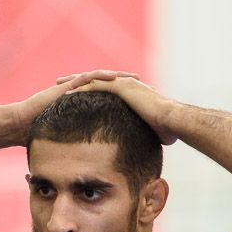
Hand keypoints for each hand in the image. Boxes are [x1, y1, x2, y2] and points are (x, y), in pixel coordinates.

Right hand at [9, 70, 139, 144]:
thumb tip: (98, 172)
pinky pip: (85, 79)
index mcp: (86, 108)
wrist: (19, 126)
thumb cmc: (42, 137)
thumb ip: (84, 151)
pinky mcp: (66, 87)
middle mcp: (83, 96)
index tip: (148, 106)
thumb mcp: (70, 145)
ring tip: (136, 78)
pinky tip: (113, 77)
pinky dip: (99, 77)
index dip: (130, 103)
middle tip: (150, 88)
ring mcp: (74, 89)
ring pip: (101, 79)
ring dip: (120, 78)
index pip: (113, 102)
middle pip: (112, 88)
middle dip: (130, 87)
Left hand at [63, 72, 177, 144]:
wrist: (173, 120)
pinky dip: (80, 89)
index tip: (77, 93)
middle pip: (96, 80)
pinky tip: (66, 93)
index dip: (91, 90)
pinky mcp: (122, 88)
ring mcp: (123, 85)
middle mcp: (126, 84)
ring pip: (93, 80)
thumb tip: (143, 151)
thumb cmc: (167, 129)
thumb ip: (143, 136)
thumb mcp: (150, 132)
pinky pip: (96, 86)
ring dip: (74, 82)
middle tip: (62, 84)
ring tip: (58, 85)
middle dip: (78, 81)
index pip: (106, 88)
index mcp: (131, 92)